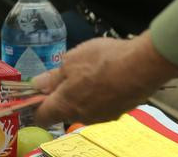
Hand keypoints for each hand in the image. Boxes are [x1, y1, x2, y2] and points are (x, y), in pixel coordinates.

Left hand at [32, 33, 177, 127]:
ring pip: (84, 106)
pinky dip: (101, 93)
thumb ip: (53, 77)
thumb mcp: (71, 61)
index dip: (36, 105)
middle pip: (64, 110)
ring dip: (84, 92)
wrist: (141, 67)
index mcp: (65, 105)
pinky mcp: (118, 112)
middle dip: (63, 94)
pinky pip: (102, 104)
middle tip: (70, 72)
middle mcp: (81, 117)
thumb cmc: (102, 60)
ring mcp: (101, 117)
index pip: (41, 116)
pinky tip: (109, 76)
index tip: (39, 91)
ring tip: (94, 70)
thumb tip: (36, 86)